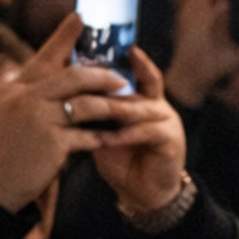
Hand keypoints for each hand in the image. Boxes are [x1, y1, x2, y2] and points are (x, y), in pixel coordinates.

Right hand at [0, 14, 119, 213]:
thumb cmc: (1, 151)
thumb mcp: (9, 115)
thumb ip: (32, 96)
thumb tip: (60, 81)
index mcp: (17, 89)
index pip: (45, 57)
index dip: (64, 37)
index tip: (80, 17)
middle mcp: (26, 99)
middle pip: (74, 77)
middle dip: (103, 76)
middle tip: (122, 79)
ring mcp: (39, 120)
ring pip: (88, 105)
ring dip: (112, 108)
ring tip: (128, 109)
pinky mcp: (53, 144)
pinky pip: (88, 135)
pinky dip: (102, 136)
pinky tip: (113, 137)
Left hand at [91, 46, 187, 218]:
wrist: (141, 194)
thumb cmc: (120, 158)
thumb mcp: (104, 128)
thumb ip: (95, 109)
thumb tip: (67, 87)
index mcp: (144, 99)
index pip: (140, 71)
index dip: (132, 58)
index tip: (116, 44)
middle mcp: (158, 106)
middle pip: (143, 84)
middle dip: (119, 80)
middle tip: (97, 74)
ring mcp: (167, 123)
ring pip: (143, 108)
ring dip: (119, 108)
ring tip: (98, 107)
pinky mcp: (171, 142)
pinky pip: (147, 133)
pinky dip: (126, 135)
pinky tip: (109, 138)